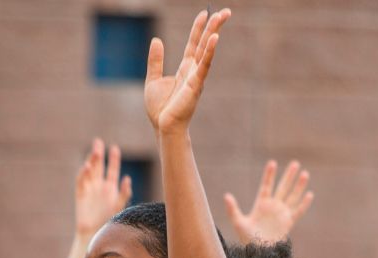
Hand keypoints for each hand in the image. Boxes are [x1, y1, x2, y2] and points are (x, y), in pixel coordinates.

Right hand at [75, 138, 132, 237]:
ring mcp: (89, 189)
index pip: (112, 169)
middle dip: (98, 154)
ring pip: (90, 171)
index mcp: (110, 188)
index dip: (113, 159)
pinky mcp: (80, 194)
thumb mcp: (119, 207)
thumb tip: (127, 178)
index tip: (114, 148)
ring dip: (91, 161)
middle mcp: (99, 186)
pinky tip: (87, 167)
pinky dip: (83, 173)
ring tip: (94, 153)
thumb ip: (124, 193)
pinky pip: (81, 181)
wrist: (94, 235)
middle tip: (98, 142)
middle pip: (99, 166)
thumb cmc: (108, 222)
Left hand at [144, 9, 229, 133]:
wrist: (163, 126)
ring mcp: (196, 77)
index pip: (193, 43)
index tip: (205, 13)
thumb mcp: (153, 79)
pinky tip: (214, 38)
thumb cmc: (160, 108)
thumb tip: (156, 40)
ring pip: (207, 50)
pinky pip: (204, 65)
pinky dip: (209, 52)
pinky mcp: (196, 85)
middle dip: (214, 27)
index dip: (198, 28)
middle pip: (204, 43)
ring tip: (221, 17)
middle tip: (225, 11)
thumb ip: (156, 60)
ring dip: (214, 33)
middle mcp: (193, 70)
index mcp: (184, 68)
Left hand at [224, 160, 313, 244]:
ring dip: (299, 186)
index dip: (269, 175)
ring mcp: (282, 214)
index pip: (266, 186)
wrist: (259, 252)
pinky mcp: (288, 223)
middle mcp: (273, 207)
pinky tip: (309, 194)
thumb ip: (233, 209)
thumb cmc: (247, 238)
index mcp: (261, 204)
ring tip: (305, 173)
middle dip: (288, 176)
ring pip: (292, 196)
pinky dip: (304, 204)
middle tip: (295, 163)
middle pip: (282, 187)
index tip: (272, 163)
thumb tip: (226, 195)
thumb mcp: (238, 222)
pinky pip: (298, 211)